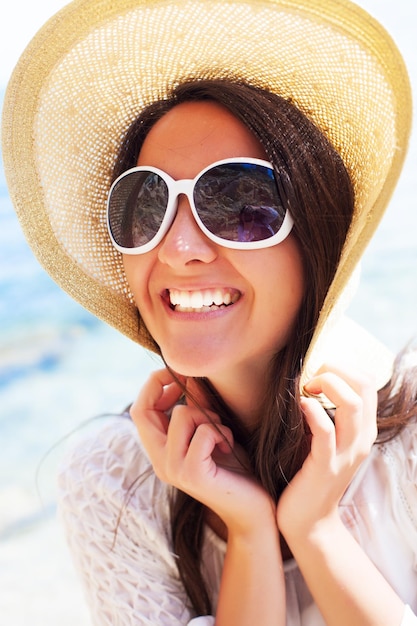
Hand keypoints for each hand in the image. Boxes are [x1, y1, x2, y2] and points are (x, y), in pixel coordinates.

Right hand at [130, 368, 274, 535]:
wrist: (254, 509)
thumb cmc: (234, 467)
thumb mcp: (212, 430)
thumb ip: (198, 406)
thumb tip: (189, 376)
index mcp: (160, 450)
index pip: (139, 410)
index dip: (154, 385)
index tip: (177, 374)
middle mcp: (159, 461)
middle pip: (145, 410)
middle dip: (174, 390)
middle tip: (200, 393)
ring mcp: (173, 469)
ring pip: (181, 414)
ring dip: (208, 415)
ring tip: (221, 434)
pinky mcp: (192, 474)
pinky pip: (202, 433)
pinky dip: (219, 432)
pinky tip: (227, 447)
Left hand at [277, 363, 377, 539]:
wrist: (307, 521)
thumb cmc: (310, 473)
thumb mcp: (328, 440)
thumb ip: (328, 415)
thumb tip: (310, 381)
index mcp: (363, 430)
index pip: (368, 383)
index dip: (344, 368)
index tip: (318, 374)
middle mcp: (361, 439)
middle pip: (364, 386)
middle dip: (337, 369)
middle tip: (312, 378)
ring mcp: (345, 453)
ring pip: (351, 404)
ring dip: (327, 385)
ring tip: (307, 389)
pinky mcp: (325, 466)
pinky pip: (325, 431)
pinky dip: (312, 411)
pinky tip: (300, 405)